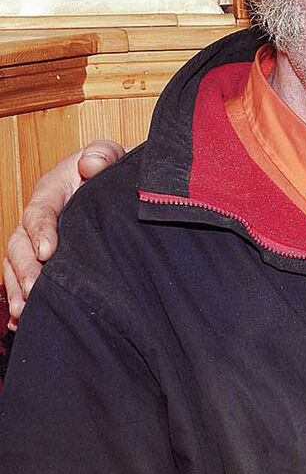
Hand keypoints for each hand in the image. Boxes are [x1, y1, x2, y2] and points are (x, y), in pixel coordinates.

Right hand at [3, 140, 124, 329]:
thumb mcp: (111, 154)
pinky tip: (22, 319)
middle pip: (19, 244)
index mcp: (51, 191)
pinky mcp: (45, 258)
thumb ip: (102, 154)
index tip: (48, 252)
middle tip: (33, 291)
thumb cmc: (113, 168)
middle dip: (24, 269)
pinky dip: (21, 297)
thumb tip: (90, 165)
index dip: (40, 232)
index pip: (38, 212)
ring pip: (17, 265)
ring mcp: (38, 239)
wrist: (119, 182)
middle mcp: (38, 218)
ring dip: (17, 289)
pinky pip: (25, 277)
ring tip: (22, 312)